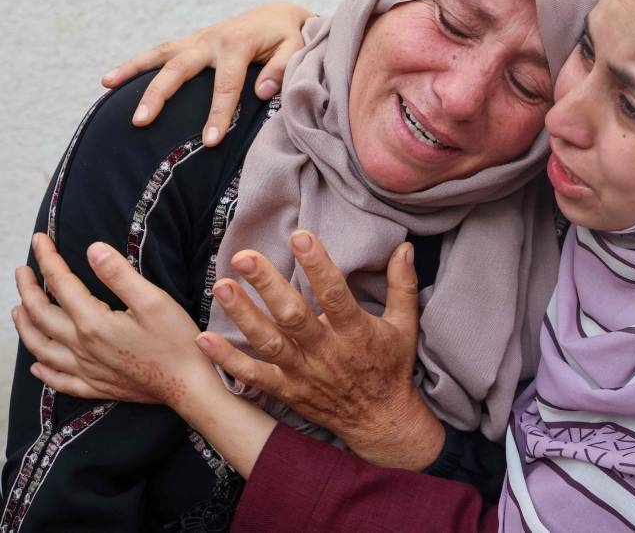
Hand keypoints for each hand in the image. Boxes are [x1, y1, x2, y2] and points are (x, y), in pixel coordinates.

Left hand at [13, 234, 216, 408]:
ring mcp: (87, 370)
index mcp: (93, 323)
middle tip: (22, 271)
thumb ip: (120, 275)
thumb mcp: (154, 301)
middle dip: (28, 290)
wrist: (188, 385)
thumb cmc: (176, 341)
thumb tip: (93, 249)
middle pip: (42, 315)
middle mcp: (81, 347)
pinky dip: (44, 372)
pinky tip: (37, 366)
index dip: (48, 259)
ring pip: (42, 347)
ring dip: (25, 327)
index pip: (61, 284)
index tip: (39, 240)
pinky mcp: (97, 387)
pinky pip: (60, 381)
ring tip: (18, 310)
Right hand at [102, 1, 313, 145]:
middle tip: (141, 121)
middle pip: (179, 69)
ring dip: (133, 71)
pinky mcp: (191, 42)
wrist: (279, 14)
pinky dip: (136, 64)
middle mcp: (212, 39)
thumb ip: (282, 69)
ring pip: (161, 55)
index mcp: (238, 44)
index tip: (209, 141)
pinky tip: (111, 79)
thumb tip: (262, 92)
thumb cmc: (290, 37)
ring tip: (106, 86)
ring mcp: (198, 39)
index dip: (218, 114)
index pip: (226, 85)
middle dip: (160, 96)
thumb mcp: (297, 48)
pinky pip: (160, 53)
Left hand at [201, 230, 445, 470]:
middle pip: (293, 315)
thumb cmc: (392, 367)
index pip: (335, 294)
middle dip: (267, 285)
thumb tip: (404, 246)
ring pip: (269, 342)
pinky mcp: (288, 390)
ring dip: (243, 316)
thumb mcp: (405, 326)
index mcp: (356, 331)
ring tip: (222, 287)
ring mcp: (304, 373)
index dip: (318, 265)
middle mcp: (327, 351)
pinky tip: (204, 340)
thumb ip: (402, 285)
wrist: (381, 421)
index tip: (300, 237)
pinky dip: (229, 361)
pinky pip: (254, 376)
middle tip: (244, 257)